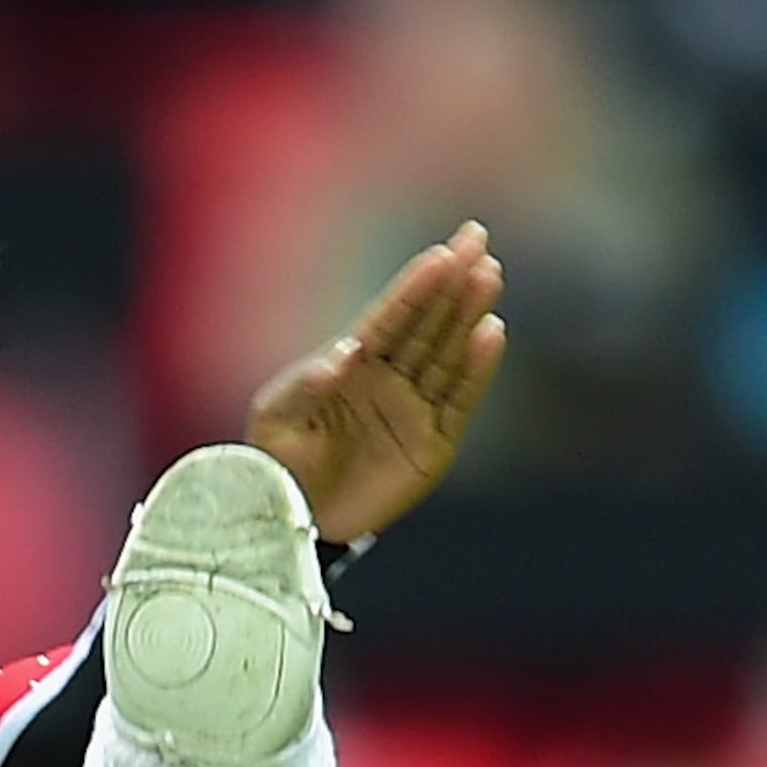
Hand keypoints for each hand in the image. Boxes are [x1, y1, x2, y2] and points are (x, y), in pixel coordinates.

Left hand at [245, 224, 505, 544]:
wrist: (291, 523)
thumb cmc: (275, 466)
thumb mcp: (275, 421)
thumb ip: (304, 385)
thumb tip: (346, 354)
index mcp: (349, 365)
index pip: (388, 317)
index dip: (414, 286)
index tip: (441, 254)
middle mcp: (386, 380)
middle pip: (425, 324)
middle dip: (451, 284)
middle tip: (478, 242)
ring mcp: (411, 409)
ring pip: (446, 354)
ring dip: (468, 315)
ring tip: (487, 275)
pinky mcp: (432, 444)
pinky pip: (459, 401)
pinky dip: (476, 370)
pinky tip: (491, 334)